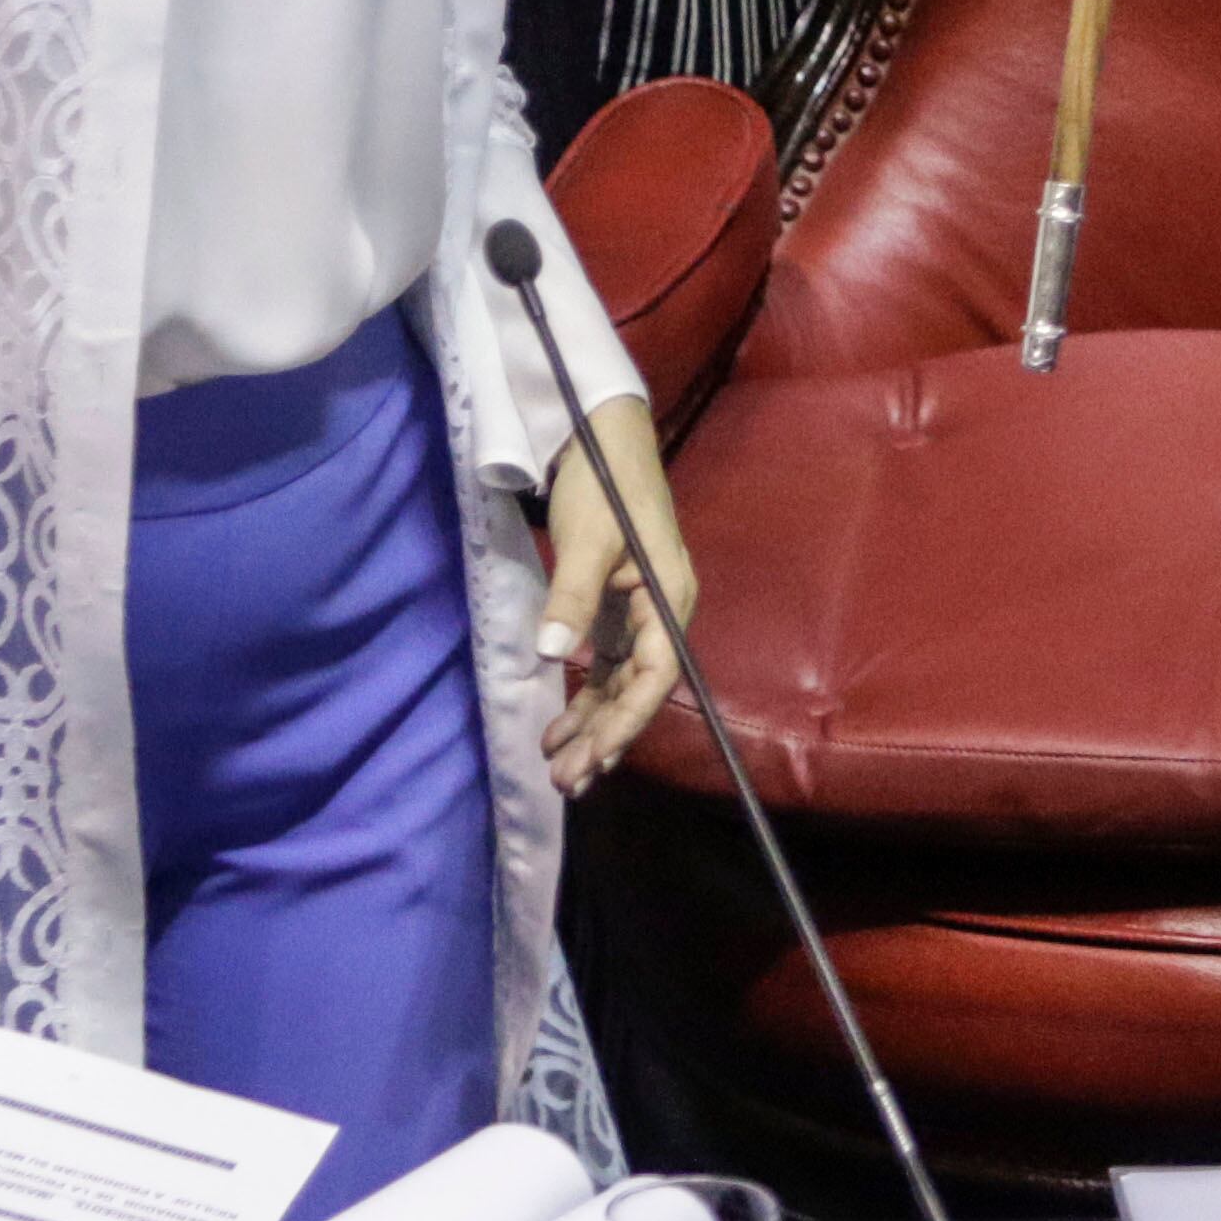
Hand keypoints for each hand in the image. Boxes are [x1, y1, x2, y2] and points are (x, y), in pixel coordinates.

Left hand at [539, 396, 696, 795]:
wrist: (604, 439)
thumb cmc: (603, 485)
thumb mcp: (587, 540)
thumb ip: (572, 597)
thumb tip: (550, 654)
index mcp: (669, 597)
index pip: (654, 675)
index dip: (625, 721)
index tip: (592, 758)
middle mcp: (662, 612)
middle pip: (638, 688)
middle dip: (605, 736)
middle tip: (567, 781)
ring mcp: (640, 613)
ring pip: (621, 683)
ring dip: (593, 724)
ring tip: (560, 767)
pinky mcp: (617, 609)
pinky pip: (607, 666)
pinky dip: (586, 697)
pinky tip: (560, 725)